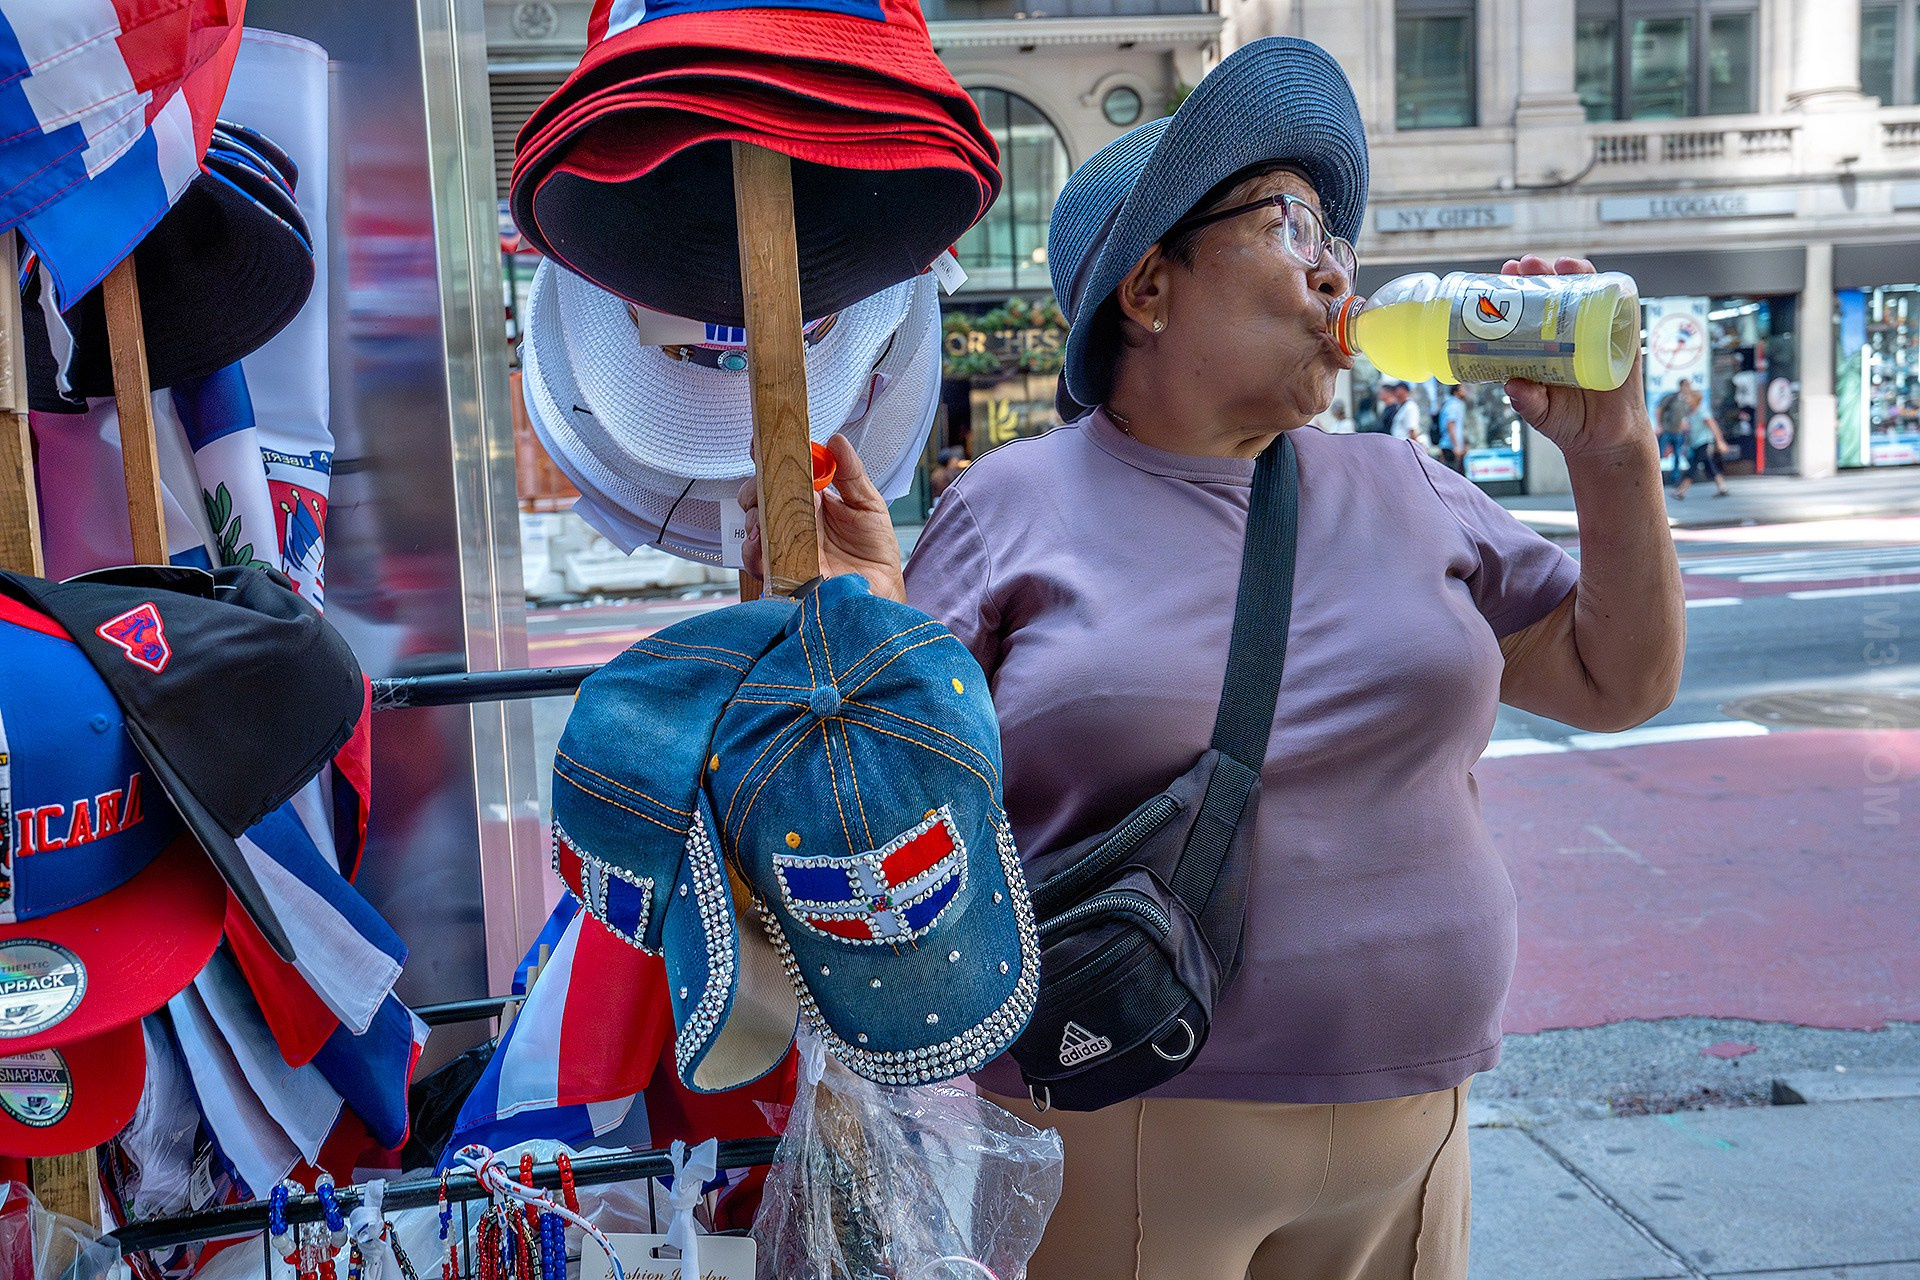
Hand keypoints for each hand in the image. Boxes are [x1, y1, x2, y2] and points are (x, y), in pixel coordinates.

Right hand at [738, 433, 906, 602]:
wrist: (880, 591)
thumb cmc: (875, 550)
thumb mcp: (868, 504)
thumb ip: (851, 473)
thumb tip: (836, 441)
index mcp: (812, 497)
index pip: (783, 471)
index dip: (769, 456)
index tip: (763, 443)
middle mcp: (793, 518)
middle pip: (758, 494)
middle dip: (756, 486)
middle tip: (769, 485)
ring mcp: (785, 543)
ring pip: (753, 522)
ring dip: (755, 515)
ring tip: (770, 514)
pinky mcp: (781, 570)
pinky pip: (756, 558)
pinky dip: (753, 549)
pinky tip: (763, 542)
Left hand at [1499, 255, 1653, 463]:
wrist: (1605, 439)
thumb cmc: (1567, 421)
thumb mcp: (1540, 413)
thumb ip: (1527, 401)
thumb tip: (1513, 386)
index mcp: (1541, 345)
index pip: (1525, 310)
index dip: (1515, 291)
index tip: (1500, 277)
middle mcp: (1566, 333)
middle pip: (1552, 294)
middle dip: (1538, 275)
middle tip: (1523, 266)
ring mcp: (1594, 332)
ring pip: (1584, 293)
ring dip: (1573, 272)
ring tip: (1560, 264)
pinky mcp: (1621, 338)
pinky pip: (1618, 308)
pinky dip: (1609, 289)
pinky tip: (1598, 277)